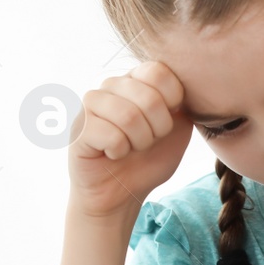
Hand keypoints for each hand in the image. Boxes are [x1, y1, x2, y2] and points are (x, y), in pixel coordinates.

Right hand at [68, 60, 197, 220]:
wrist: (122, 193)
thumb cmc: (148, 159)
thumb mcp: (178, 130)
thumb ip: (183, 103)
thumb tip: (184, 88)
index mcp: (136, 79)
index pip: (159, 72)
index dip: (172, 102)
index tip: (165, 123)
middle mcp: (112, 85)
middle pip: (149, 96)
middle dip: (158, 129)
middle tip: (147, 142)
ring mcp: (91, 104)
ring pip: (129, 116)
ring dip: (139, 142)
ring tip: (130, 147)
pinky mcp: (79, 127)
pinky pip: (110, 135)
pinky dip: (119, 151)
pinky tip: (111, 153)